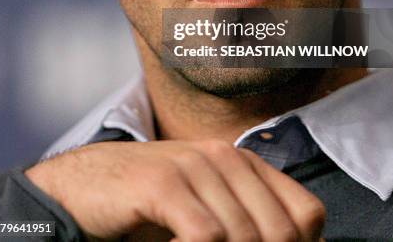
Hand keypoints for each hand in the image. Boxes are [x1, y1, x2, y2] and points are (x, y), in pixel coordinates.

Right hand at [25, 140, 324, 240]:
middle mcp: (226, 158)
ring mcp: (195, 166)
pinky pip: (205, 235)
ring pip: (244, 236)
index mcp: (244, 164)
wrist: (86, 186)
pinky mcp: (163, 182)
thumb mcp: (207, 212)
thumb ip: (246, 224)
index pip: (306, 213)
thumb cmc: (149, 206)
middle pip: (281, 231)